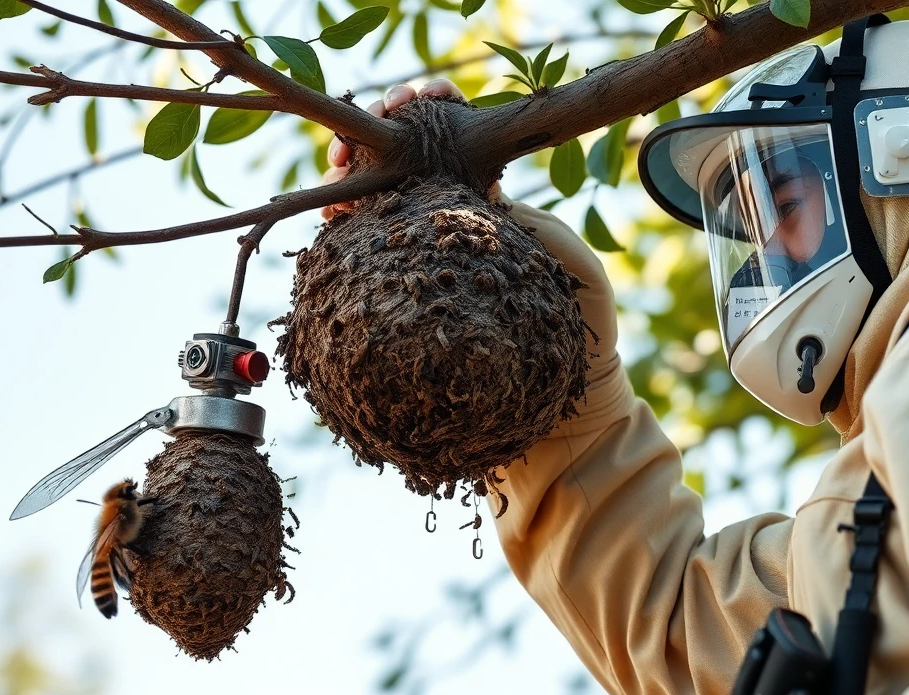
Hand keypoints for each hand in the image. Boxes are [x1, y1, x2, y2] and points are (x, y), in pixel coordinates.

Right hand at [322, 79, 617, 365]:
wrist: (570, 379)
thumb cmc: (578, 312)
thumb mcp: (559, 254)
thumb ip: (525, 219)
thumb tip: (483, 188)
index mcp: (490, 190)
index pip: (451, 135)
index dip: (428, 106)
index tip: (411, 101)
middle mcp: (454, 209)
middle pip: (403, 155)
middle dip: (370, 134)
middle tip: (351, 141)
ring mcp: (427, 241)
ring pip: (378, 192)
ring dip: (347, 175)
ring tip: (335, 174)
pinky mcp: (410, 277)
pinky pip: (371, 240)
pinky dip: (344, 224)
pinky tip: (330, 219)